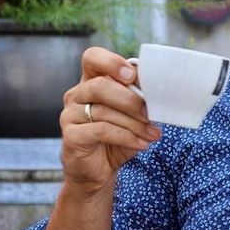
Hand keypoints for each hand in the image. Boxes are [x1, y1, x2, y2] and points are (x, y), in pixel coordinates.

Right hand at [60, 46, 162, 193]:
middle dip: (130, 99)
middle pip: (100, 85)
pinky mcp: (71, 136)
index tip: (132, 76)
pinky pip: (101, 130)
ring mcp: (70, 115)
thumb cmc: (115, 138)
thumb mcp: (130, 116)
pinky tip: (141, 144)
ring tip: (152, 133)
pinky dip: (126, 137)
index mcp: (90, 82)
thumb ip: (137, 99)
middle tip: (150, 112)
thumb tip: (159, 90)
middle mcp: (76, 95)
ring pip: (104, 110)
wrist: (97, 171)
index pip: (92, 58)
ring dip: (134, 123)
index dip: (111, 62)